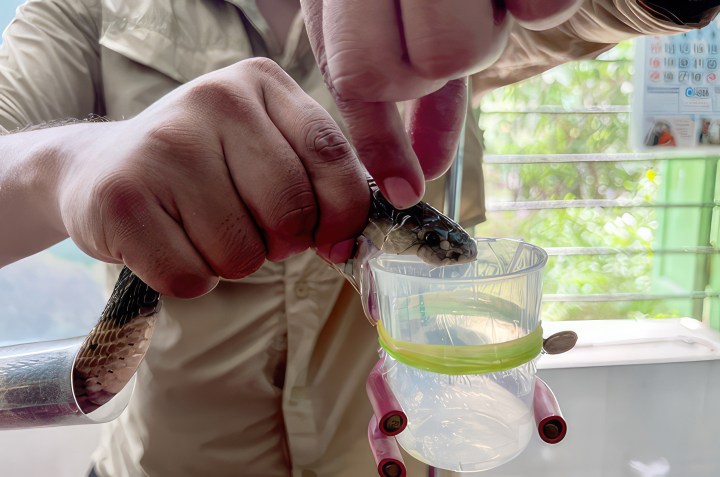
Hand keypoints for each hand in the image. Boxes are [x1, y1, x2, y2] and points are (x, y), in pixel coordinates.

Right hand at [57, 58, 368, 297]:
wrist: (99, 170)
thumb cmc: (202, 170)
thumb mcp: (265, 149)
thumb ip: (319, 177)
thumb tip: (366, 227)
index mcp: (260, 84)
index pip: (331, 153)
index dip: (345, 211)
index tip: (340, 242)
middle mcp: (213, 100)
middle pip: (289, 213)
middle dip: (278, 242)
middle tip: (246, 226)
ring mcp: (163, 145)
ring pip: (242, 254)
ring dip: (228, 261)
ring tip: (197, 227)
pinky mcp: (122, 197)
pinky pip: (192, 277)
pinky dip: (188, 278)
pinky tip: (168, 242)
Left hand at [301, 0, 581, 207]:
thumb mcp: (372, 11)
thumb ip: (391, 89)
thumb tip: (413, 178)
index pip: (359, 77)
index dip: (381, 141)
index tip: (405, 187)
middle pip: (419, 72)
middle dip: (432, 76)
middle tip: (435, 35)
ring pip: (469, 50)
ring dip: (481, 38)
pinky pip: (540, 9)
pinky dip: (533, 4)